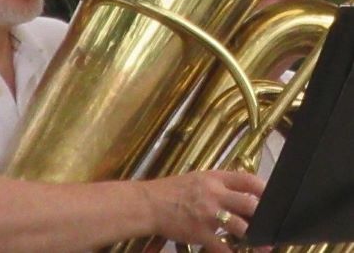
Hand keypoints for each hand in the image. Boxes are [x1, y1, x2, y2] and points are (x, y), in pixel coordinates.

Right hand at [142, 170, 264, 252]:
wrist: (150, 203)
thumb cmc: (173, 189)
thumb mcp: (196, 178)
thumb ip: (217, 184)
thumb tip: (239, 192)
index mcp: (214, 178)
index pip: (246, 179)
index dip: (264, 189)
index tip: (273, 198)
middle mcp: (214, 194)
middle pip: (249, 204)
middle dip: (263, 217)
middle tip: (272, 225)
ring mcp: (208, 214)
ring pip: (241, 228)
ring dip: (254, 239)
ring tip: (263, 246)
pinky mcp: (201, 233)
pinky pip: (223, 247)